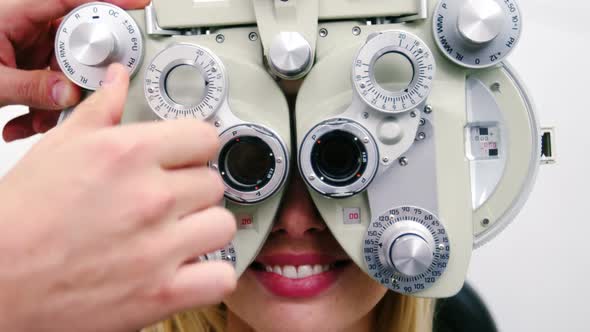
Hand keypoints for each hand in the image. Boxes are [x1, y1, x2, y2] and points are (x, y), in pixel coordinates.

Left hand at [0, 0, 148, 141]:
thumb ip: (32, 87)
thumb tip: (70, 94)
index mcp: (16, 14)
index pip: (73, 0)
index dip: (111, 1)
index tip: (140, 5)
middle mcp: (25, 27)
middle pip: (77, 43)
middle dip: (83, 76)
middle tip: (84, 95)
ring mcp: (26, 47)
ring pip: (65, 70)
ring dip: (58, 101)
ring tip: (40, 119)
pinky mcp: (24, 66)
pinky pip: (49, 84)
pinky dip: (42, 108)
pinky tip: (25, 122)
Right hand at [0, 65, 236, 331]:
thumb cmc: (22, 216)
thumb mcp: (60, 146)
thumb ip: (100, 109)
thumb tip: (119, 78)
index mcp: (128, 154)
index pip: (205, 137)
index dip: (196, 149)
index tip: (187, 160)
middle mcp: (150, 197)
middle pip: (213, 182)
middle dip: (193, 190)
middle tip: (169, 202)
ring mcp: (159, 247)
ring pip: (223, 224)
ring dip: (204, 229)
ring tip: (178, 234)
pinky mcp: (161, 292)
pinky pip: (221, 277)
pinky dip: (212, 276)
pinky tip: (189, 268)